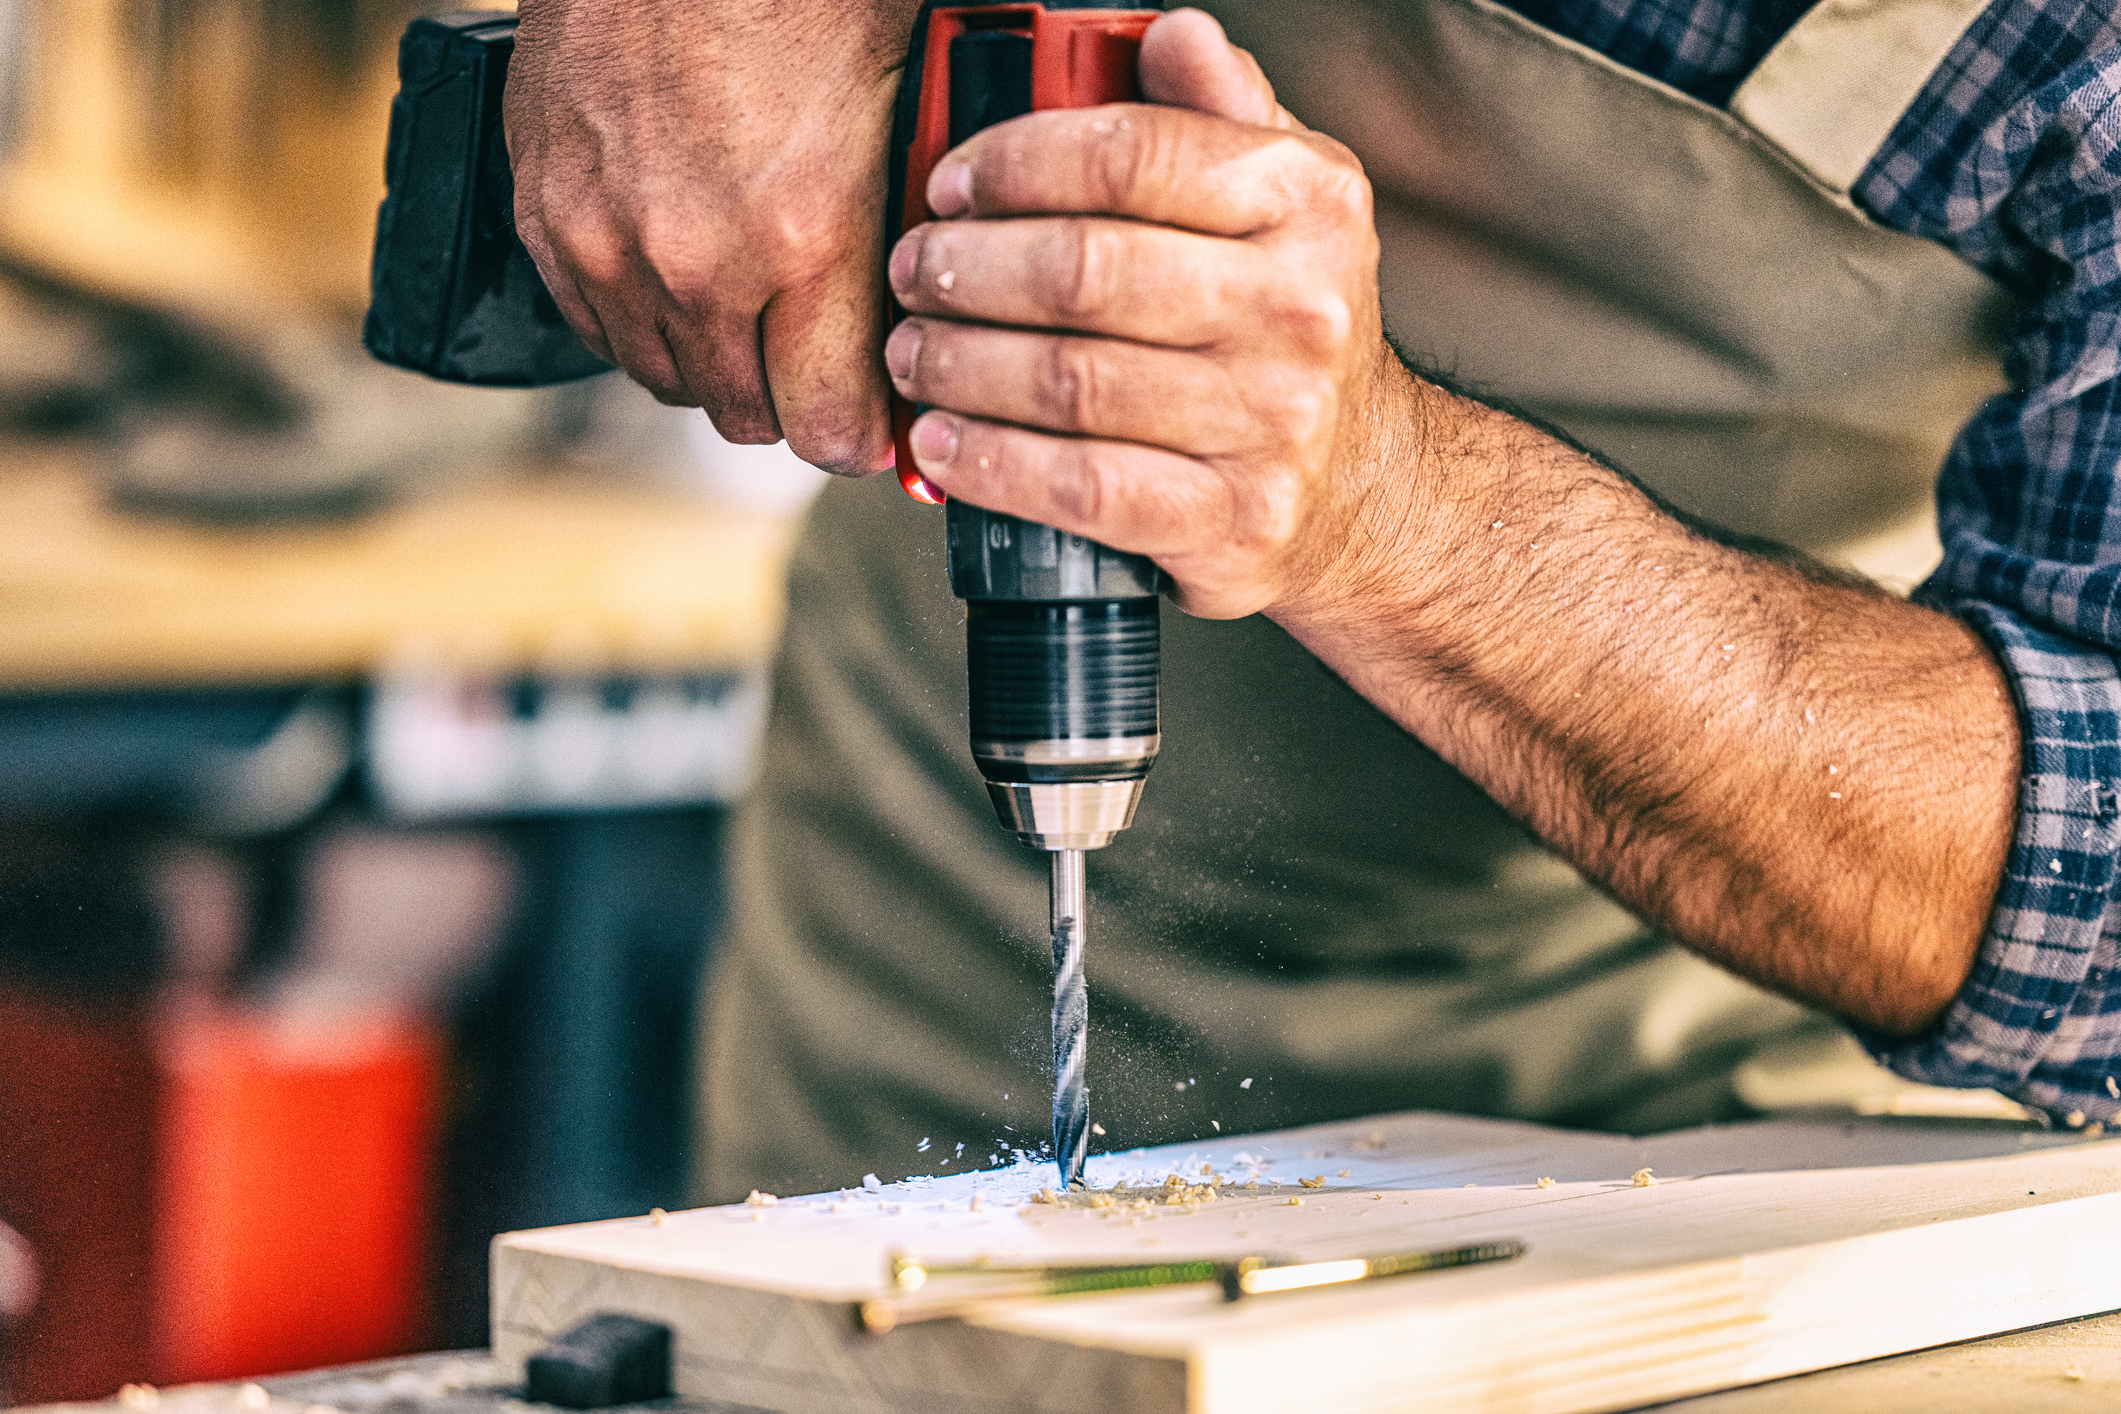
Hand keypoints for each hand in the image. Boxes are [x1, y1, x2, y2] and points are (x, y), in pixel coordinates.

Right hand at [505, 0, 917, 473]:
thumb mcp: (899, 105)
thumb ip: (906, 232)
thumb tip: (935, 322)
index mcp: (804, 235)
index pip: (827, 431)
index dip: (859, 435)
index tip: (873, 424)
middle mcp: (696, 261)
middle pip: (749, 418)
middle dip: (793, 396)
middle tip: (817, 352)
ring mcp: (608, 246)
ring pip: (671, 382)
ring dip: (715, 360)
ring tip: (748, 299)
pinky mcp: (546, 219)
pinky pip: (599, 331)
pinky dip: (643, 317)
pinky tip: (679, 266)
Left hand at [886, 9, 1411, 619]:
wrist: (1367, 487)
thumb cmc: (1289, 327)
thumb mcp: (1286, 199)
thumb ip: (1218, 113)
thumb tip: (1167, 33)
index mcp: (1307, 202)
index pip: (1130, 155)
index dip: (1015, 163)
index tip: (950, 186)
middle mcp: (1299, 309)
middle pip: (1084, 271)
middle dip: (965, 269)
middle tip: (912, 272)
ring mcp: (1269, 422)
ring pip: (1069, 380)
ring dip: (958, 364)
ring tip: (911, 351)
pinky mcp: (1232, 520)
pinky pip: (1082, 488)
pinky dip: (993, 464)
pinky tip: (943, 443)